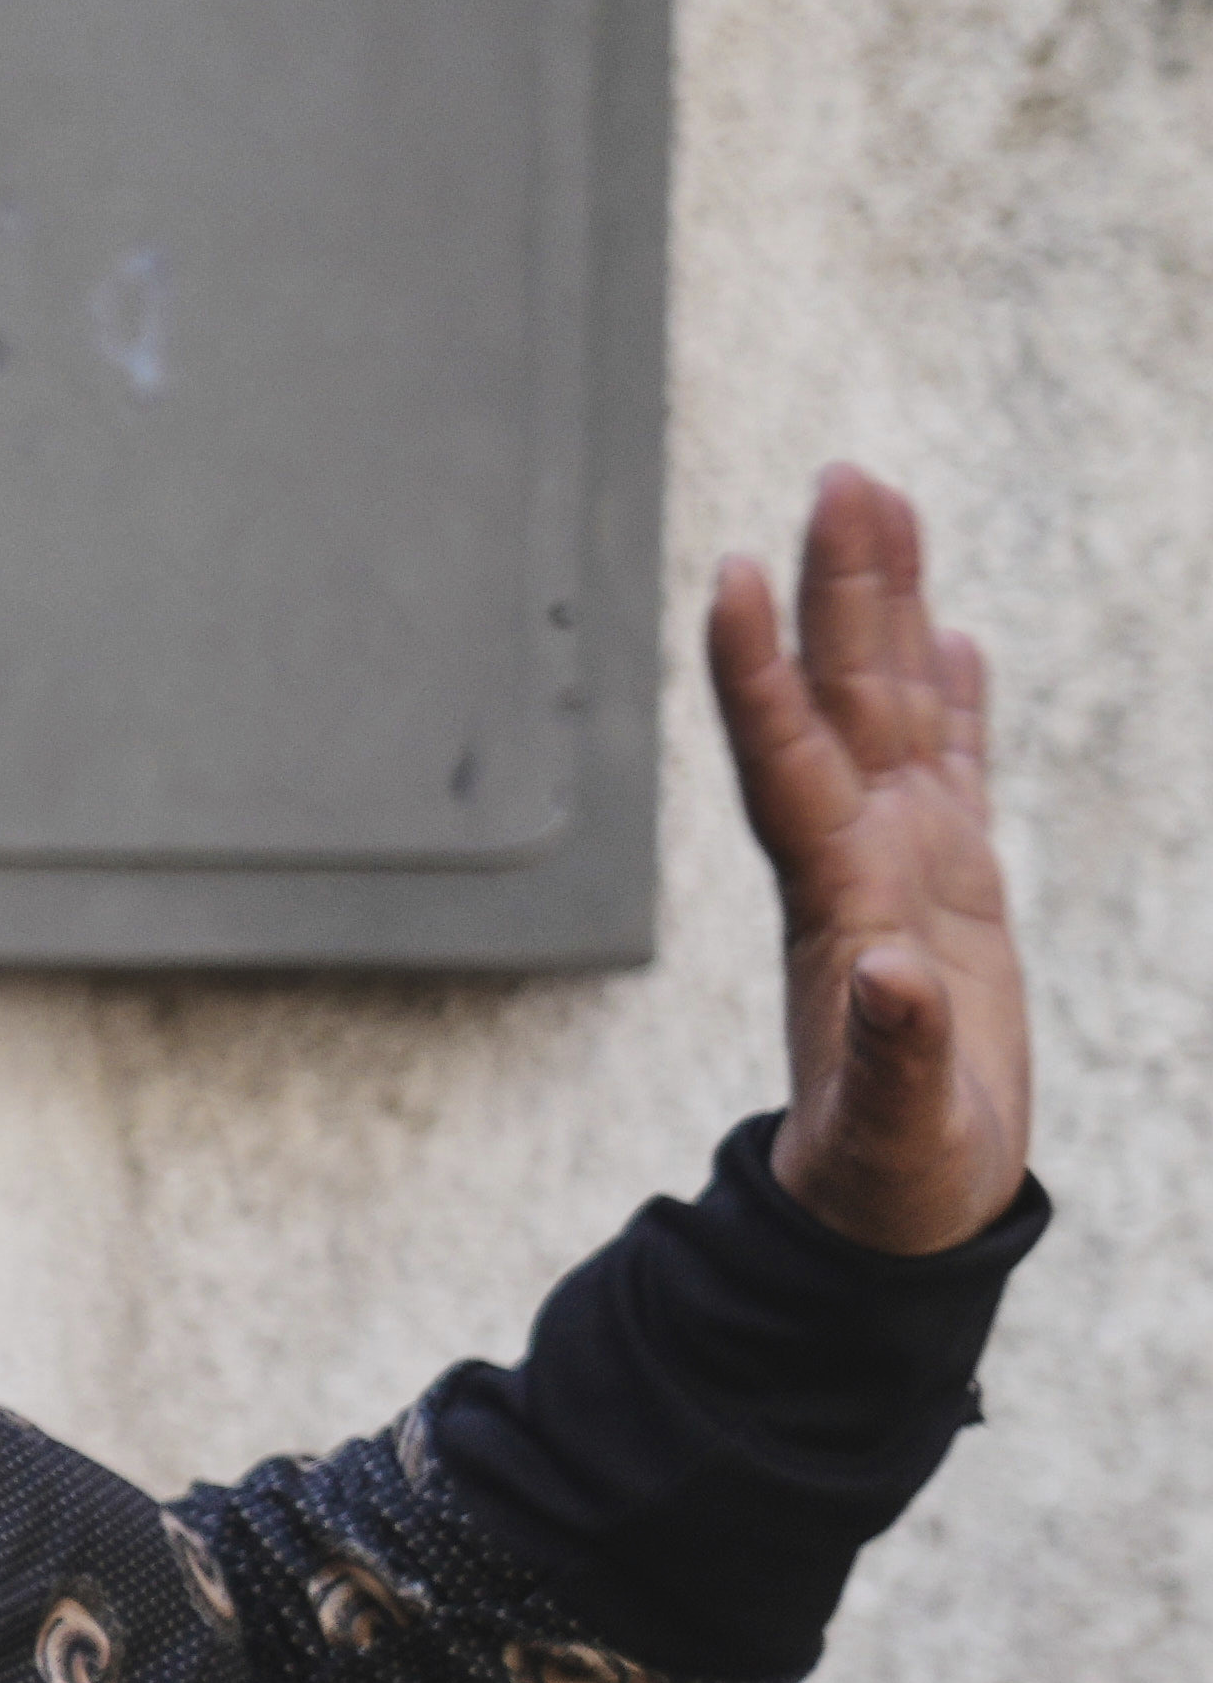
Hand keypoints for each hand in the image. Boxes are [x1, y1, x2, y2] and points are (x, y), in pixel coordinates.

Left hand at [720, 465, 1026, 1251]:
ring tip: (880, 499)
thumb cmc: (890, 1176)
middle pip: (842, 697)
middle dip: (841, 588)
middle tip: (844, 474)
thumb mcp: (898, 1129)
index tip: (730, 576)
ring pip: (892, 707)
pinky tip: (950, 633)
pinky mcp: (952, 883)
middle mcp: (859, 859)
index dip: (756, 674)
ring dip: (888, 608)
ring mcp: (905, 863)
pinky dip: (949, 698)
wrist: (896, 1209)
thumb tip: (896, 981)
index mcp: (838, 903)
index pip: (785, 762)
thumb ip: (896, 1056)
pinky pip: (949, 765)